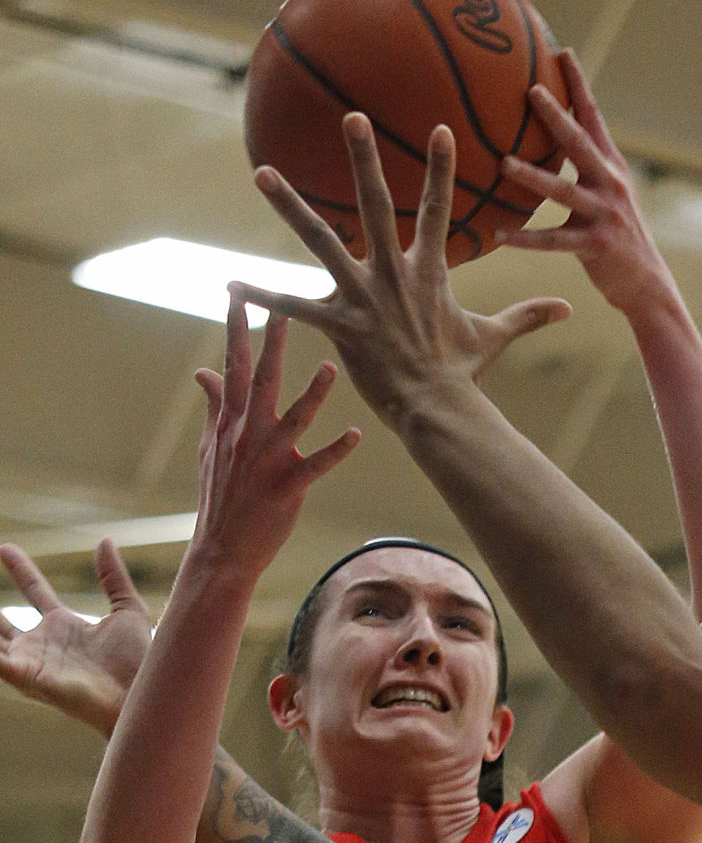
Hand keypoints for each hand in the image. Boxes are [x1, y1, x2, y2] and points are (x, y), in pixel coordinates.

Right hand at [0, 540, 150, 736]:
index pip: (35, 591)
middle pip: (1, 619)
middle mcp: (42, 644)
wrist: (139, 693)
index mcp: (63, 626)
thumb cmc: (137, 661)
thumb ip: (114, 578)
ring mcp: (31, 661)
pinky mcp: (27, 677)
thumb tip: (105, 541)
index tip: (5, 547)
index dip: (20, 569)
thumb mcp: (128, 610)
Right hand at [192, 301, 360, 577]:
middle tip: (283, 308)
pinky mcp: (286, 488)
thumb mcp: (210, 447)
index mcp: (230, 423)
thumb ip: (214, 406)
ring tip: (330, 367)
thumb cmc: (221, 495)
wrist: (222, 549)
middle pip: (261, 382)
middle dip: (271, 344)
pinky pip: (315, 466)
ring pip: (291, 420)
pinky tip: (356, 435)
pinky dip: (336, 450)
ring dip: (312, 394)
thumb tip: (203, 372)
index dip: (235, 330)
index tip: (239, 294)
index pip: (233, 367)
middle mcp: (246, 436)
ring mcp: (266, 462)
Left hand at [229, 117, 571, 431]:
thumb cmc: (461, 375)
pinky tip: (229, 283)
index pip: (441, 209)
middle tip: (351, 115)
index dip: (441, 168)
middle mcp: (393, 274)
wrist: (439, 411)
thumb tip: (569, 309)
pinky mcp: (340, 327)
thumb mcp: (494, 338)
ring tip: (262, 173)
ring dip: (290, 207)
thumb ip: (528, 316)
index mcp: (428, 272)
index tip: (439, 126)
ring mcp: (364, 299)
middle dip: (365, 157)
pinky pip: (295, 308)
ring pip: (322, 242)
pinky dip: (263, 296)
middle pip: (376, 205)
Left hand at [495, 50, 671, 318]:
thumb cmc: (617, 237)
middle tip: (530, 90)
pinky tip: (500, 234)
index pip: (594, 116)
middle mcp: (611, 183)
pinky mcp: (596, 246)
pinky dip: (526, 239)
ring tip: (503, 163)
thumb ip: (586, 169)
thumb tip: (556, 143)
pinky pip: (554, 241)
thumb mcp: (608, 195)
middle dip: (556, 115)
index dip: (579, 84)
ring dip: (532, 176)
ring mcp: (605, 214)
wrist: (646, 283)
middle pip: (580, 142)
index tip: (562, 51)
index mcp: (611, 166)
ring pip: (563, 190)